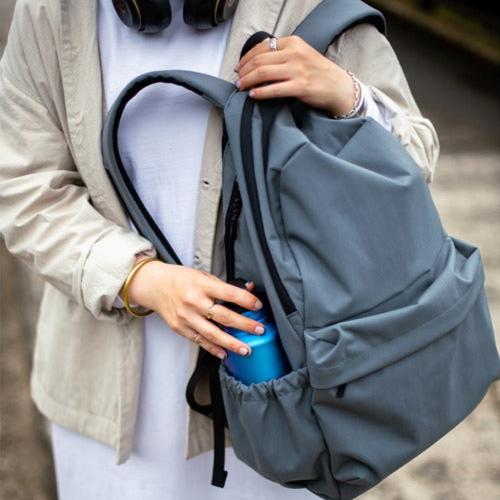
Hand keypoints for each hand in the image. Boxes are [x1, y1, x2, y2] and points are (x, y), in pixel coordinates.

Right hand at [125, 258, 265, 359]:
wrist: (154, 286)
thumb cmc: (181, 279)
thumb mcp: (203, 275)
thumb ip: (224, 285)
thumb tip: (248, 289)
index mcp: (201, 285)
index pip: (229, 293)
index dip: (246, 300)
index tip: (258, 306)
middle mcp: (193, 301)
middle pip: (223, 316)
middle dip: (244, 324)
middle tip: (260, 329)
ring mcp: (186, 317)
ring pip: (212, 334)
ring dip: (232, 343)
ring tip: (246, 349)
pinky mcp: (180, 328)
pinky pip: (199, 341)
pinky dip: (213, 349)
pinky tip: (225, 354)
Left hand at [236, 35, 355, 116]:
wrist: (339, 87)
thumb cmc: (319, 73)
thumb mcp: (301, 55)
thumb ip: (282, 55)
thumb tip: (258, 62)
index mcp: (293, 43)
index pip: (262, 47)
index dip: (246, 58)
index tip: (239, 68)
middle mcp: (294, 54)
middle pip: (259, 60)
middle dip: (244, 71)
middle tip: (237, 80)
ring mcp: (297, 70)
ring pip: (263, 73)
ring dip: (248, 81)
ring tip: (241, 88)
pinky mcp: (300, 87)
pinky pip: (274, 89)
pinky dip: (260, 92)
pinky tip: (252, 95)